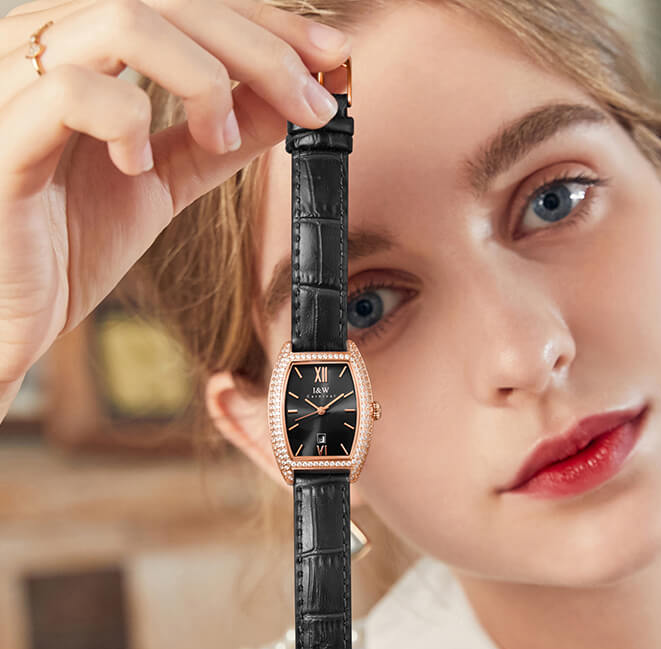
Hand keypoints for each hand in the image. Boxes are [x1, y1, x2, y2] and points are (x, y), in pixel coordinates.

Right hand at [0, 0, 351, 417]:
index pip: (186, 3)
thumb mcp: (163, 181)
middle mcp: (46, 45)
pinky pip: (68, 92)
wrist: (8, 311)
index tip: (331, 58)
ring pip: (120, 21)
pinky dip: (126, 119)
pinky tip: (137, 164)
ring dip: (201, 77)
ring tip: (219, 137)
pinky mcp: (1, 140)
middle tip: (312, 102)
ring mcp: (14, 83)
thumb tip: (287, 105)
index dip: (266, 22)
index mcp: (86, 49)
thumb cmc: (68, 239)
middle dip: (258, 47)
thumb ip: (217, 139)